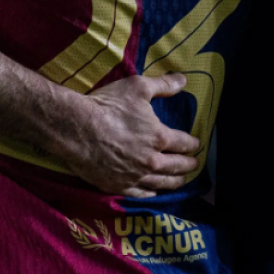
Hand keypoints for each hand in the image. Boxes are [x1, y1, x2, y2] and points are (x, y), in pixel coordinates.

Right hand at [43, 73, 203, 197]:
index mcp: (159, 138)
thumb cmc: (108, 106)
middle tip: (193, 165)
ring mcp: (135, 176)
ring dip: (175, 182)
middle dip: (188, 165)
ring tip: (181, 181)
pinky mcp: (118, 185)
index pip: (183, 143)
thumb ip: (163, 85)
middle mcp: (151, 161)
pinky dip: (150, 193)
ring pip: (161, 183)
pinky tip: (154, 192)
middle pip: (177, 167)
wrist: (77, 129)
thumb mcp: (137, 87)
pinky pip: (140, 193)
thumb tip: (183, 80)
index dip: (192, 144)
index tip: (196, 145)